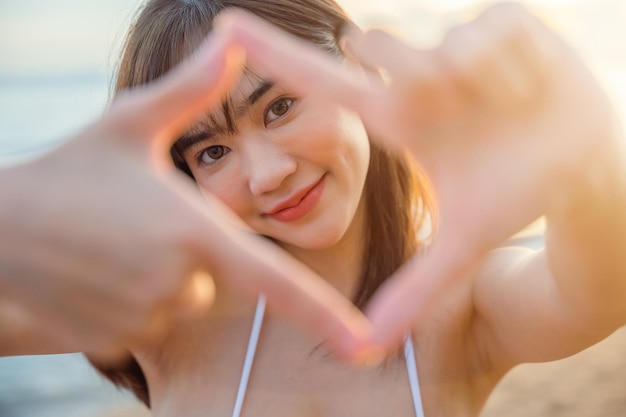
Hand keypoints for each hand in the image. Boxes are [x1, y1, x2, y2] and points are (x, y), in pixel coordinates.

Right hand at [0, 31, 370, 359]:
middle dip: (195, 252)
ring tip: (117, 246)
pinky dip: (138, 299)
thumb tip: (235, 37)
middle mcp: (180, 281)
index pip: (277, 282)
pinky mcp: (119, 341)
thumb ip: (194, 88)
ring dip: (163, 276)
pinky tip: (101, 272)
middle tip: (141, 225)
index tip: (362, 346)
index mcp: (196, 230)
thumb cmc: (68, 171)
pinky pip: (152, 321)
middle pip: (220, 277)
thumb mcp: (131, 122)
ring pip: (185, 299)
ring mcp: (147, 316)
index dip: (326, 316)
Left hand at [218, 2, 620, 349]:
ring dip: (476, 84)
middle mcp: (419, 79)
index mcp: (399, 118)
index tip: (226, 29)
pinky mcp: (506, 27)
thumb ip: (412, 291)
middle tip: (449, 106)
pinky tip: (531, 87)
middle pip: (378, 45)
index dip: (276, 56)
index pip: (324, 82)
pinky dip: (515, 64)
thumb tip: (364, 349)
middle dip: (407, 71)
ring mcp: (458, 48)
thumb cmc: (512, 197)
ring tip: (508, 107)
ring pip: (440, 46)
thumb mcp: (461, 246)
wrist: (579, 169)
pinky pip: (492, 32)